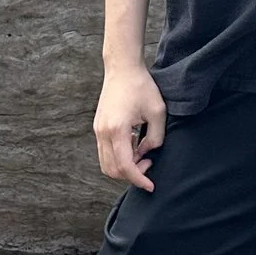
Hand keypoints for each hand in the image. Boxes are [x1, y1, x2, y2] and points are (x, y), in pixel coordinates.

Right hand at [93, 67, 167, 190]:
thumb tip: (146, 153)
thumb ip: (155, 138)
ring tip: (142, 154)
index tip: (151, 185)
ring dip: (124, 167)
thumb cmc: (141, 86)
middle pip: (112, 170)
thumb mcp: (158, 112)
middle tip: (149, 163)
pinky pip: (105, 153)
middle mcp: (103, 133)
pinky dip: (118, 157)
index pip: (125, 166)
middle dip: (131, 175)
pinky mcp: (98, 127)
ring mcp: (98, 130)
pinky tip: (134, 145)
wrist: (122, 68)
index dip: (139, 179)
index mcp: (117, 130)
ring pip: (106, 164)